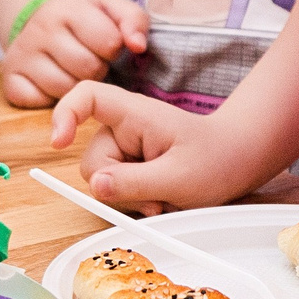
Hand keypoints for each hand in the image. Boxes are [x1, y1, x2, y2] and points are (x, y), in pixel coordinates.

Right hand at [2, 0, 150, 106]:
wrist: (39, 19)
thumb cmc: (84, 19)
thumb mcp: (110, 8)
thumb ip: (134, 20)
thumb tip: (138, 46)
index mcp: (68, 8)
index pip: (109, 42)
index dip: (113, 48)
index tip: (106, 44)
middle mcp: (40, 29)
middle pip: (88, 68)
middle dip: (97, 68)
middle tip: (90, 58)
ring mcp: (21, 55)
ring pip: (65, 89)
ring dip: (77, 86)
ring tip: (74, 70)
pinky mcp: (10, 80)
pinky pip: (39, 102)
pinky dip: (51, 99)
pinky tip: (53, 81)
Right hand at [48, 83, 253, 215]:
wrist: (239, 160)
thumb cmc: (217, 158)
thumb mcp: (178, 177)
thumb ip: (134, 183)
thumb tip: (95, 186)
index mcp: (134, 114)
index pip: (87, 96)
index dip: (64, 114)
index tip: (59, 144)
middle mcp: (124, 128)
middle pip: (92, 161)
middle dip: (117, 188)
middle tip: (156, 201)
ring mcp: (127, 148)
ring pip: (104, 182)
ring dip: (130, 198)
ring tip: (165, 198)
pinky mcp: (131, 166)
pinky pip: (117, 190)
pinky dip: (136, 201)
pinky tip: (161, 201)